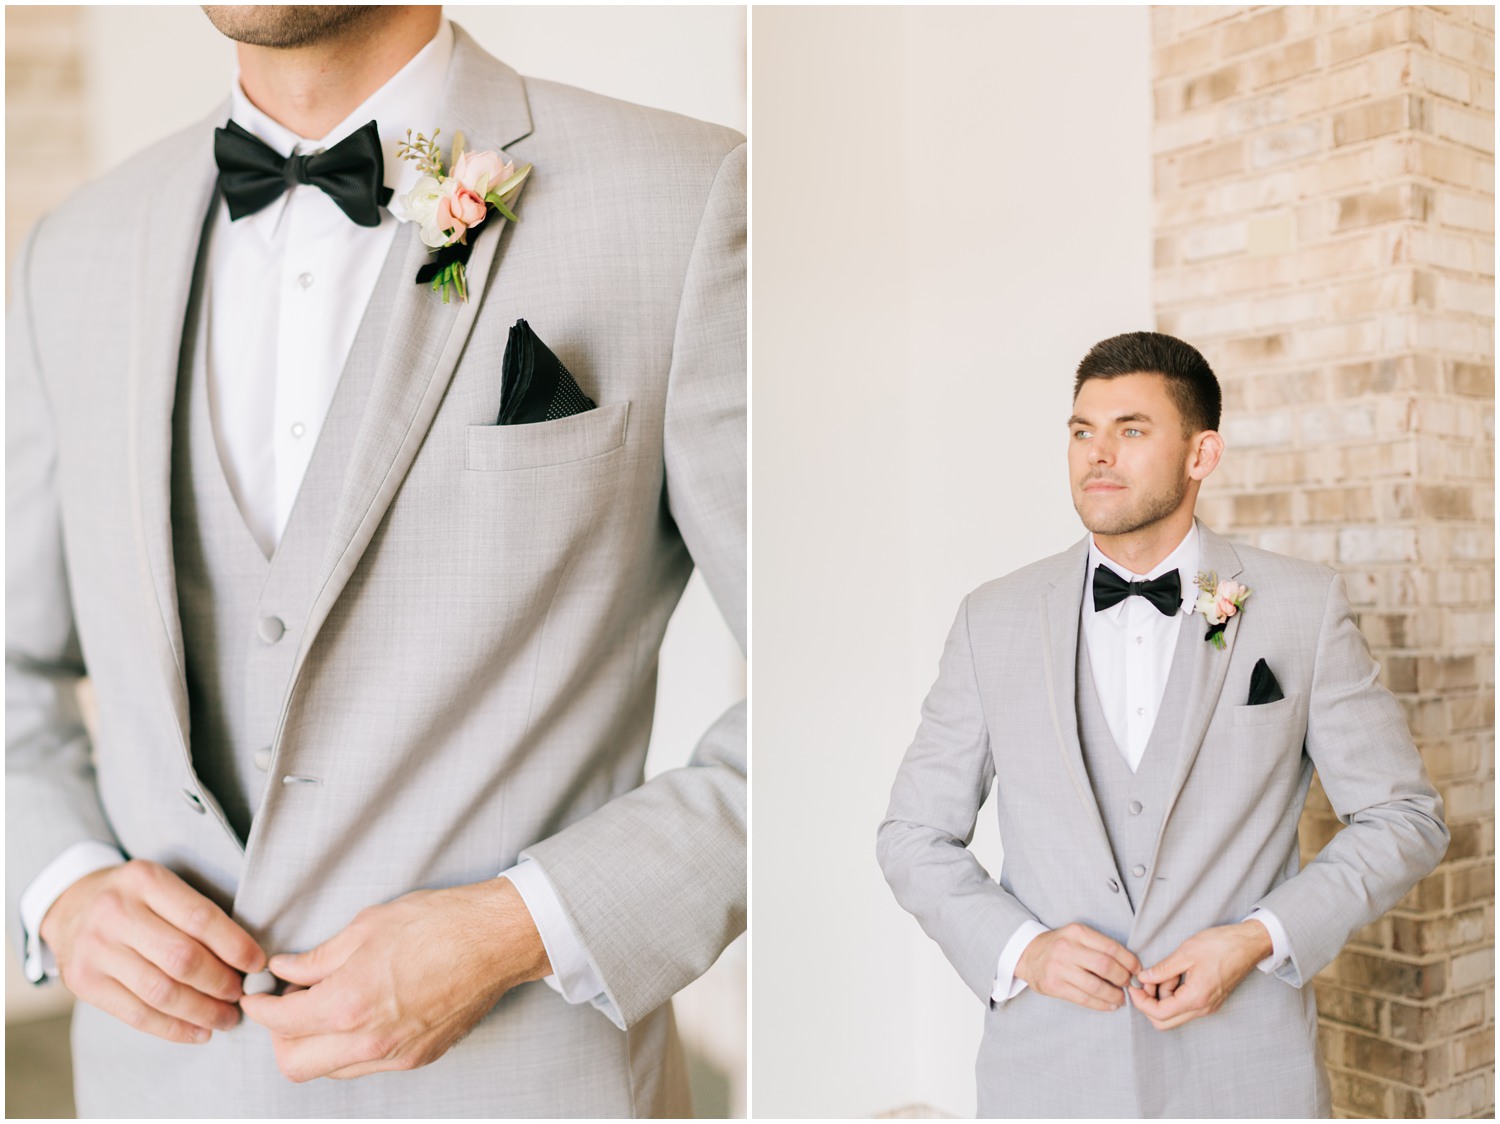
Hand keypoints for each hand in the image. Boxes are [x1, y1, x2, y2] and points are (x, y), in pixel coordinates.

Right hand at [38, 859, 266, 1043]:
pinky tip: (198, 1032)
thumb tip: (248, 958)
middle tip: (242, 996)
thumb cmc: (134, 898)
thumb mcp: (161, 885)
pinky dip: (173, 1028)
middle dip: (220, 983)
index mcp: (144, 880)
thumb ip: (196, 914)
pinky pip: (136, 1014)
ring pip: (160, 992)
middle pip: (181, 959)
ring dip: (201, 1011)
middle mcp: (116, 913)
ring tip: (226, 1018)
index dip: (235, 946)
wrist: (70, 905)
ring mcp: (95, 950)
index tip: (258, 964)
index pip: (201, 918)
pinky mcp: (83, 983)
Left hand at [240, 878, 551, 1081]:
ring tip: (328, 1004)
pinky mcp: (418, 1058)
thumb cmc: (440, 924)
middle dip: (281, 1036)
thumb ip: (319, 957)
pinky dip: (350, 1046)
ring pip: (329, 1070)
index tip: (260, 995)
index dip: (261, 1006)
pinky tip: (363, 1011)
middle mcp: (369, 1041)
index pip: (281, 1022)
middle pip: (295, 1064)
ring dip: (316, 1044)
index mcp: (350, 1003)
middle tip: (289, 1004)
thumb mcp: (368, 926)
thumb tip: (286, 969)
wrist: (497, 939)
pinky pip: (366, 1065)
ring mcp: (395, 1056)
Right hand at [1014, 922, 1141, 1012]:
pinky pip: (1084, 999)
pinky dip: (1101, 1004)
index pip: (1111, 948)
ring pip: (1095, 986)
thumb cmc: (1060, 946)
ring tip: (1121, 998)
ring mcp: (1058, 968)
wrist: (1028, 955)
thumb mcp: (1077, 936)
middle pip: (1105, 966)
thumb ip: (1099, 947)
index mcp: (1077, 932)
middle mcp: (1067, 948)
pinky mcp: (1053, 986)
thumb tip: (1130, 966)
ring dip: (1114, 995)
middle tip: (1129, 984)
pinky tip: (1109, 1005)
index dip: (1129, 961)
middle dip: (1123, 978)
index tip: (1137, 970)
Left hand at [1129, 919, 1270, 1029]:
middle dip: (1149, 1003)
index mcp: (1196, 998)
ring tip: (1165, 970)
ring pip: (1174, 1013)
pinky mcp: (1210, 1000)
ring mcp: (1207, 1006)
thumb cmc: (1221, 946)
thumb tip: (1144, 978)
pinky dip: (1173, 993)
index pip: (1159, 1014)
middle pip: (1165, 1021)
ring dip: (1162, 996)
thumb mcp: (1186, 953)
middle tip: (1145, 981)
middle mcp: (1202, 1008)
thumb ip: (1163, 969)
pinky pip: (1185, 1005)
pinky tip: (1174, 974)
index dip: (1141, 1002)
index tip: (1133, 986)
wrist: (1248, 944)